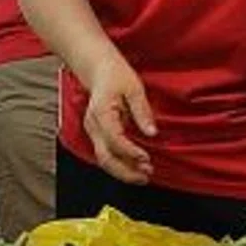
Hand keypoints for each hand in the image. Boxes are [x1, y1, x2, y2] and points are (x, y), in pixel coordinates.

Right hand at [81, 53, 155, 183]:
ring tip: (143, 176)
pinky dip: (120, 164)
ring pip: (104, 160)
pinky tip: (134, 167)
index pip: (114, 139)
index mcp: (101, 113)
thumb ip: (142, 112)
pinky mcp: (98, 134)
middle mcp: (93, 126)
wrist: (99, 69)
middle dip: (125, 171)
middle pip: (105, 157)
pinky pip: (106, 154)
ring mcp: (93, 132)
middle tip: (146, 175)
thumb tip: (152, 132)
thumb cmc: (116, 75)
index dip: (130, 152)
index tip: (146, 158)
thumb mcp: (134, 88)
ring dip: (123, 171)